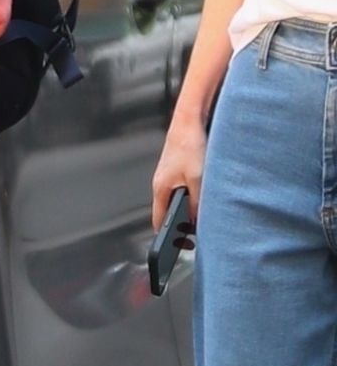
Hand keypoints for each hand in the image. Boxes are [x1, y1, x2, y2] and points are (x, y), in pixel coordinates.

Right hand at [152, 115, 206, 229]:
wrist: (190, 119)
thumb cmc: (189, 144)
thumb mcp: (198, 179)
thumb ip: (197, 203)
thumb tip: (197, 220)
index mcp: (160, 188)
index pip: (159, 221)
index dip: (168, 236)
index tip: (181, 245)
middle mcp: (162, 183)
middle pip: (169, 212)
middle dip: (182, 224)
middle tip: (198, 232)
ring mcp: (170, 175)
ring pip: (178, 200)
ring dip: (190, 209)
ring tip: (204, 212)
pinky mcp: (179, 167)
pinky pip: (184, 188)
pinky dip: (193, 196)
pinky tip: (205, 193)